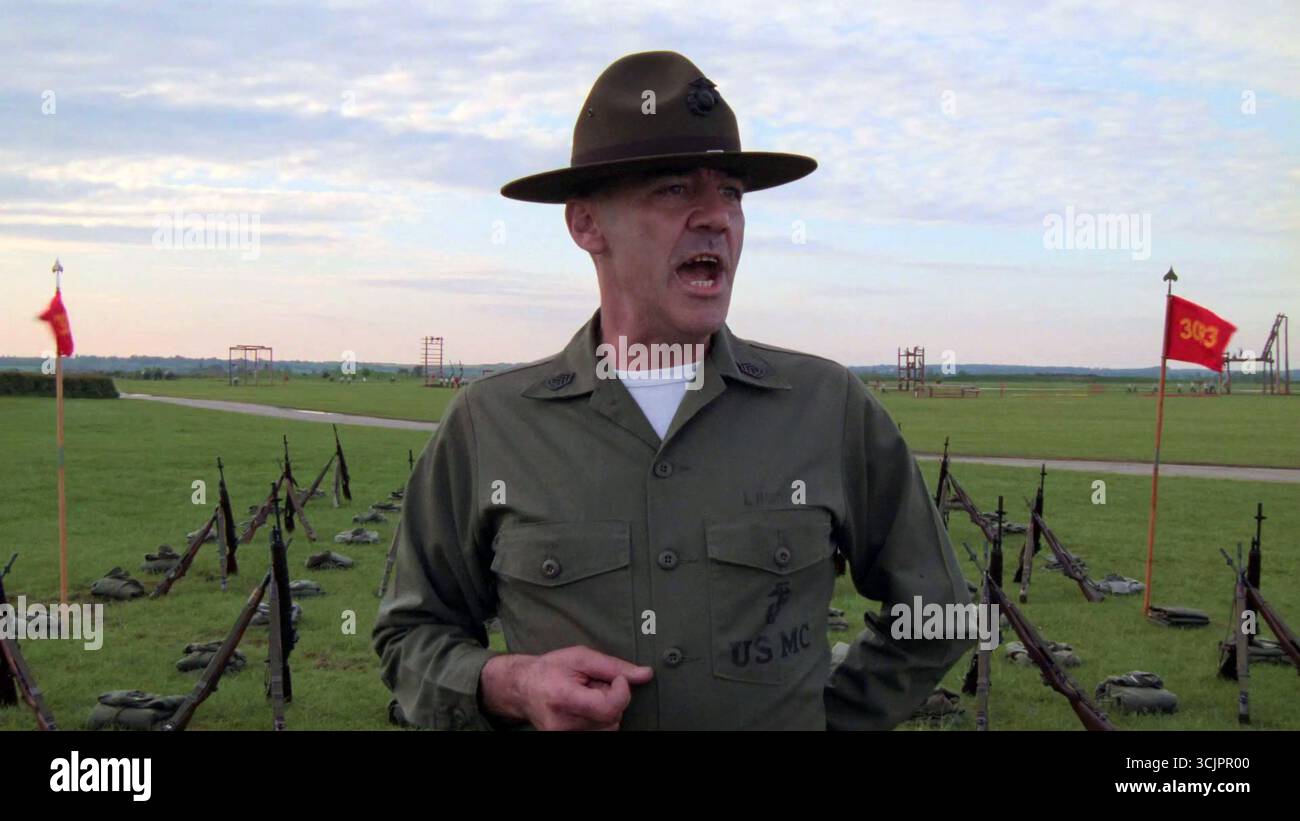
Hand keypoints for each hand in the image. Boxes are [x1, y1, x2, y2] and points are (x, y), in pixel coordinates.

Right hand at [480, 646, 653, 730]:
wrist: (522, 688)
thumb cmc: (550, 669)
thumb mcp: (581, 657)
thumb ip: (614, 666)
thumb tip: (646, 674)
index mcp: (563, 698)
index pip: (608, 708)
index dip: (621, 692)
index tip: (617, 679)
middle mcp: (563, 724)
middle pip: (612, 718)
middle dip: (612, 699)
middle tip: (594, 685)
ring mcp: (564, 736)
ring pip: (610, 727)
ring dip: (606, 710)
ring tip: (587, 696)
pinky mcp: (566, 740)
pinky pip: (601, 733)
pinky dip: (600, 720)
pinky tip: (586, 708)